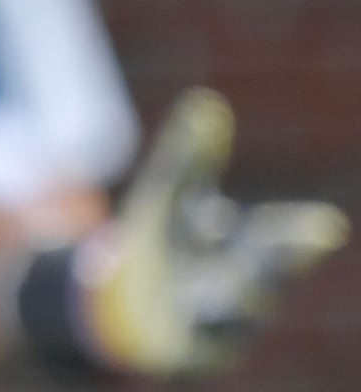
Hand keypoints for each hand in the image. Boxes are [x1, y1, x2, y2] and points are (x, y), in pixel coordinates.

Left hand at [61, 91, 347, 375]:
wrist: (125, 303)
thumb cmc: (164, 247)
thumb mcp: (171, 197)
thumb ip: (190, 156)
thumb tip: (208, 101)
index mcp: (245, 247)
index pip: (279, 236)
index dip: (304, 232)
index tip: (327, 224)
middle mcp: (243, 285)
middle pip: (267, 272)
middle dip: (284, 257)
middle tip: (310, 240)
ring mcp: (221, 321)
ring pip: (237, 309)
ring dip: (240, 296)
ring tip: (233, 284)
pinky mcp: (194, 350)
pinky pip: (201, 343)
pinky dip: (202, 331)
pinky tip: (194, 318)